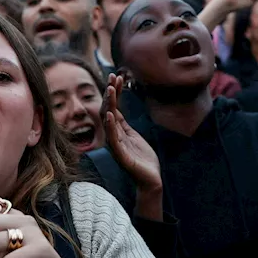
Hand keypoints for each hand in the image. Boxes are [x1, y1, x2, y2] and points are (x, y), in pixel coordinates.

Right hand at [102, 75, 160, 193]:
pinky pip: (113, 138)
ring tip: (110, 89)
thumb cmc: (142, 159)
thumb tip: (115, 109)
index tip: (117, 76)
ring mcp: (116, 145)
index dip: (114, 92)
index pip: (113, 107)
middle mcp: (113, 136)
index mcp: (118, 131)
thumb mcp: (133, 136)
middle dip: (110, 93)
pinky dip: (110, 126)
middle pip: (108, 110)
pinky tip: (110, 114)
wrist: (150, 180)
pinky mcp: (121, 155)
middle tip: (113, 77)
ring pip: (109, 121)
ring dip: (109, 104)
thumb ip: (123, 125)